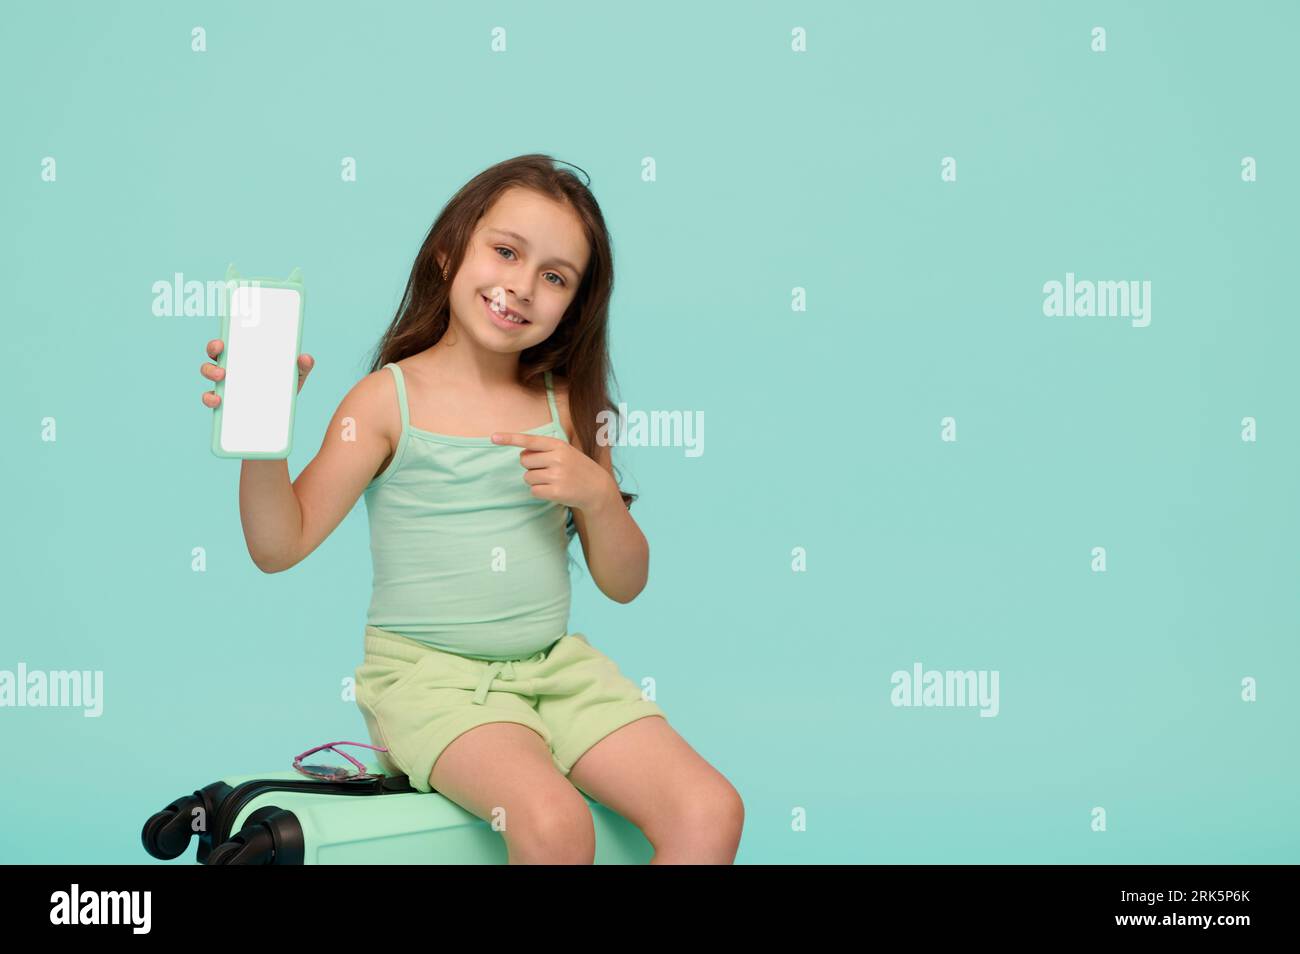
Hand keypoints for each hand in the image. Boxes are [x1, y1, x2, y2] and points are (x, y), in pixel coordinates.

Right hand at [200, 338, 314, 407]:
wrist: (280, 415)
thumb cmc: (284, 387)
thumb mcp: (295, 375)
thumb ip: (303, 366)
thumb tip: (305, 358)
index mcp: (245, 356)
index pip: (229, 343)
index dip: (220, 341)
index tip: (221, 342)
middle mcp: (231, 367)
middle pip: (214, 356)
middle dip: (213, 351)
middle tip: (222, 356)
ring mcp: (226, 384)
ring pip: (209, 373)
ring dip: (210, 372)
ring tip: (221, 377)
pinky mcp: (224, 402)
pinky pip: (210, 398)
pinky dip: (210, 399)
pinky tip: (218, 401)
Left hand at [490, 431, 616, 512]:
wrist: (597, 488)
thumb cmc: (576, 468)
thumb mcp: (565, 452)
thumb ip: (544, 450)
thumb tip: (522, 454)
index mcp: (558, 445)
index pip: (529, 440)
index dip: (509, 439)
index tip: (492, 437)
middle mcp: (557, 458)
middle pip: (524, 461)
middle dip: (531, 466)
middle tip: (548, 470)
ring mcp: (557, 475)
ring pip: (527, 477)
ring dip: (535, 480)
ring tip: (553, 480)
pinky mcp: (556, 492)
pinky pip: (533, 491)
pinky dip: (540, 492)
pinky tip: (553, 490)